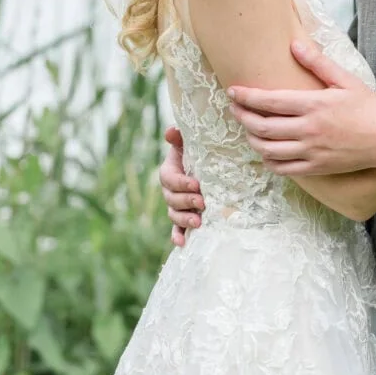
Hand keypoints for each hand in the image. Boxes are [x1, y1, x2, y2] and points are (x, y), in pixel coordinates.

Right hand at [159, 126, 204, 246]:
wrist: (206, 166)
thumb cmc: (198, 152)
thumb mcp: (190, 142)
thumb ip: (180, 137)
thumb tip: (171, 131)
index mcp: (169, 172)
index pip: (169, 179)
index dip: (181, 183)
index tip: (196, 184)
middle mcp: (170, 190)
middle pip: (171, 199)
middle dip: (186, 202)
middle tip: (202, 202)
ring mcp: (176, 206)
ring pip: (174, 215)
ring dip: (184, 220)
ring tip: (198, 222)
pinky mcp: (183, 218)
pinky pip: (176, 229)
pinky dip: (178, 236)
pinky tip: (182, 243)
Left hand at [228, 45, 375, 176]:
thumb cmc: (367, 107)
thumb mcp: (345, 80)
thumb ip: (318, 63)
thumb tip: (294, 45)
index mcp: (314, 105)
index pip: (270, 101)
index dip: (246, 97)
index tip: (233, 91)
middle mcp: (309, 129)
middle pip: (262, 127)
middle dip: (242, 117)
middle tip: (234, 108)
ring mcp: (311, 151)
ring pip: (268, 149)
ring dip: (252, 139)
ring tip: (247, 129)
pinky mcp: (316, 167)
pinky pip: (283, 169)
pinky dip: (268, 161)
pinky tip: (266, 151)